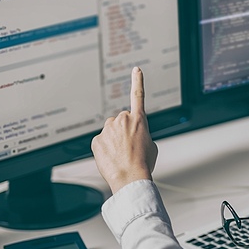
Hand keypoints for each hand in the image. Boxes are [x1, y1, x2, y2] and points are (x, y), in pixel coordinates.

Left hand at [91, 67, 157, 194]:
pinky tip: (112, 157)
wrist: (130, 177)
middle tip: (130, 146)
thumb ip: (141, 133)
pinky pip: (101, 141)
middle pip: (121, 120)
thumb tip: (131, 136)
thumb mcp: (151, 145)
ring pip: (110, 130)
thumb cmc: (143, 163)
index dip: (138, 81)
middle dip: (124, 130)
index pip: (138, 95)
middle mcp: (122, 120)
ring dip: (114, 139)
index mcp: (139, 120)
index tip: (136, 70)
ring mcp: (108, 129)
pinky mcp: (96, 140)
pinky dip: (105, 148)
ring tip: (122, 154)